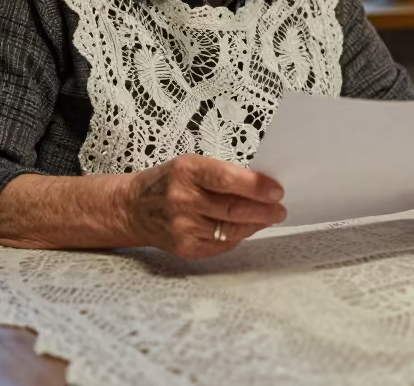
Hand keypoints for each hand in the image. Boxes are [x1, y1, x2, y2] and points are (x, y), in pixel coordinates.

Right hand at [119, 153, 286, 257]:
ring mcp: (183, 227)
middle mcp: (182, 200)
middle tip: (280, 209)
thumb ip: (221, 174)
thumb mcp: (190, 165)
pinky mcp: (185, 248)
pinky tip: (246, 228)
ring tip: (270, 217)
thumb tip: (261, 186)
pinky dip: (238, 236)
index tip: (277, 190)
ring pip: (231, 229)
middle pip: (233, 209)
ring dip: (255, 224)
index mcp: (186, 171)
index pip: (226, 179)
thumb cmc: (168, 181)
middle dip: (264, 210)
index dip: (255, 186)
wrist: (132, 208)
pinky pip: (222, 244)